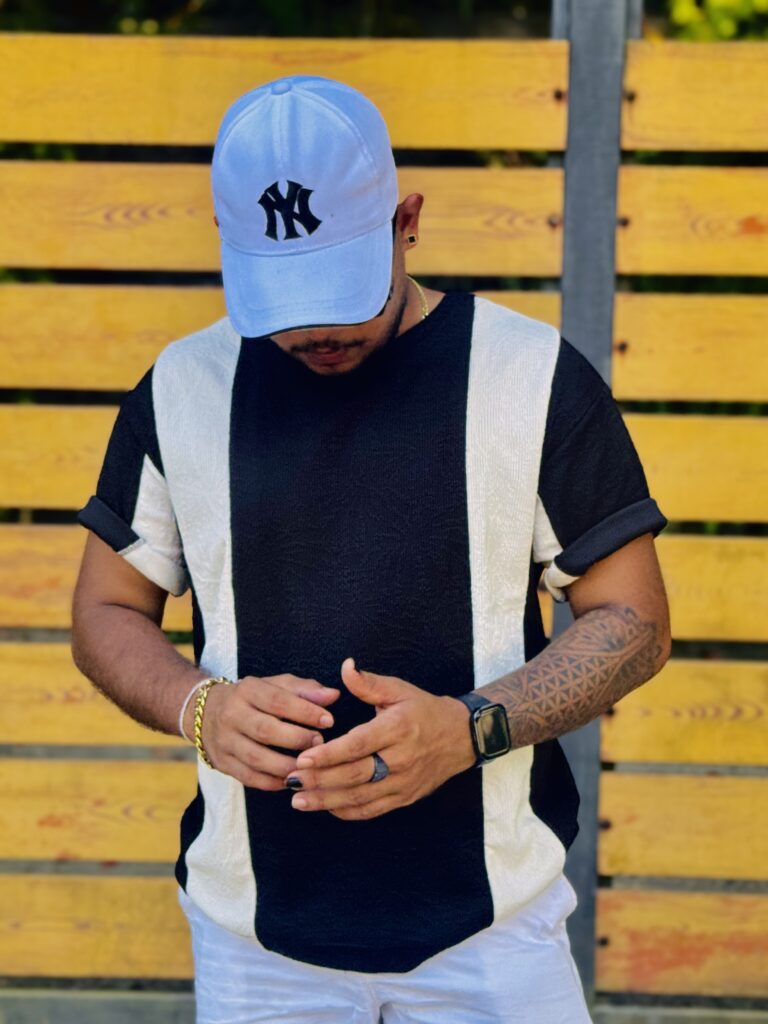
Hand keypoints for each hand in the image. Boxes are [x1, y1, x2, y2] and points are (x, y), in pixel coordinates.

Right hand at [188, 674, 339, 790]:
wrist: (205, 712)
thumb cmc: (253, 698)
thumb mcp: (275, 685)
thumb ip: (305, 690)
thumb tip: (333, 695)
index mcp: (247, 690)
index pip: (277, 700)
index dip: (305, 711)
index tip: (328, 720)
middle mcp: (231, 715)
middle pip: (266, 731)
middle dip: (297, 739)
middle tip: (321, 743)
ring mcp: (224, 741)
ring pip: (257, 758)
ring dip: (287, 765)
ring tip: (310, 765)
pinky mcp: (222, 763)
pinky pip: (249, 778)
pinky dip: (273, 782)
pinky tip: (292, 779)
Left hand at [284, 657, 474, 819]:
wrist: (461, 738)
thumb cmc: (424, 710)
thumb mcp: (399, 690)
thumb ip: (368, 683)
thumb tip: (345, 666)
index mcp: (397, 729)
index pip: (358, 745)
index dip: (329, 755)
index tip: (303, 758)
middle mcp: (400, 759)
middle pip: (355, 775)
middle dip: (320, 780)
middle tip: (291, 781)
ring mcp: (403, 783)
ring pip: (360, 797)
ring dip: (327, 801)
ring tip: (299, 800)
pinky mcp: (404, 798)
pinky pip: (372, 810)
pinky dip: (347, 811)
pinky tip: (326, 807)